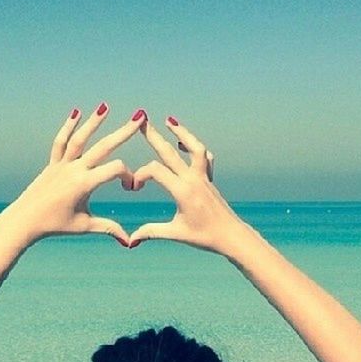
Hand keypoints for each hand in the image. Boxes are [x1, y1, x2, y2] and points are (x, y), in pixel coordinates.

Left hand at [0, 103, 146, 247]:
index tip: (129, 188)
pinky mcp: (52, 164)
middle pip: (103, 146)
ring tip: (105, 106)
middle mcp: (74, 169)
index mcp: (84, 184)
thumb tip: (129, 242)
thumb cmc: (55, 225)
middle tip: (140, 116)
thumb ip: (109, 228)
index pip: (114, 170)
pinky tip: (76, 113)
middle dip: (123, 131)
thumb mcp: (85, 226)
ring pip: (80, 139)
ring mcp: (62, 165)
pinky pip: (60, 142)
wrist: (25, 220)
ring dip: (93, 122)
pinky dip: (68, 127)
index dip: (128, 176)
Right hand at [129, 117, 250, 254]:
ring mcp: (203, 178)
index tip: (132, 188)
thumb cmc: (205, 237)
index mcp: (182, 191)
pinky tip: (185, 143)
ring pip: (193, 147)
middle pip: (170, 152)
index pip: (155, 171)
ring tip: (170, 121)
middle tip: (142, 120)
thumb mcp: (175, 234)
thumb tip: (129, 241)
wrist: (231, 236)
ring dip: (181, 132)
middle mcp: (193, 180)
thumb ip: (151, 232)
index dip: (140, 175)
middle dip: (154, 136)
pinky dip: (194, 147)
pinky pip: (204, 158)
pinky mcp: (209, 180)